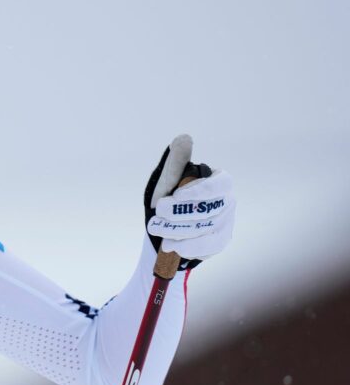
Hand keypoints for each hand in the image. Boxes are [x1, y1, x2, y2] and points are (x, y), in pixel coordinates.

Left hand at [144, 135, 234, 269]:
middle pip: (209, 208)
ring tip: (158, 230)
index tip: (176, 197)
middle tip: (157, 216)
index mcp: (218, 181)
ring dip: (177, 230)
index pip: (220, 184)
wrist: (164, 231)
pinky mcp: (221, 240)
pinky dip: (188, 247)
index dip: (199, 191)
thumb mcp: (167, 182)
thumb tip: (184, 137)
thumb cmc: (168, 200)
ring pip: (206, 228)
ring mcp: (226, 221)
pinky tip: (172, 246)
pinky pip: (209, 246)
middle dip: (179, 213)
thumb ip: (176, 162)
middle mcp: (227, 200)